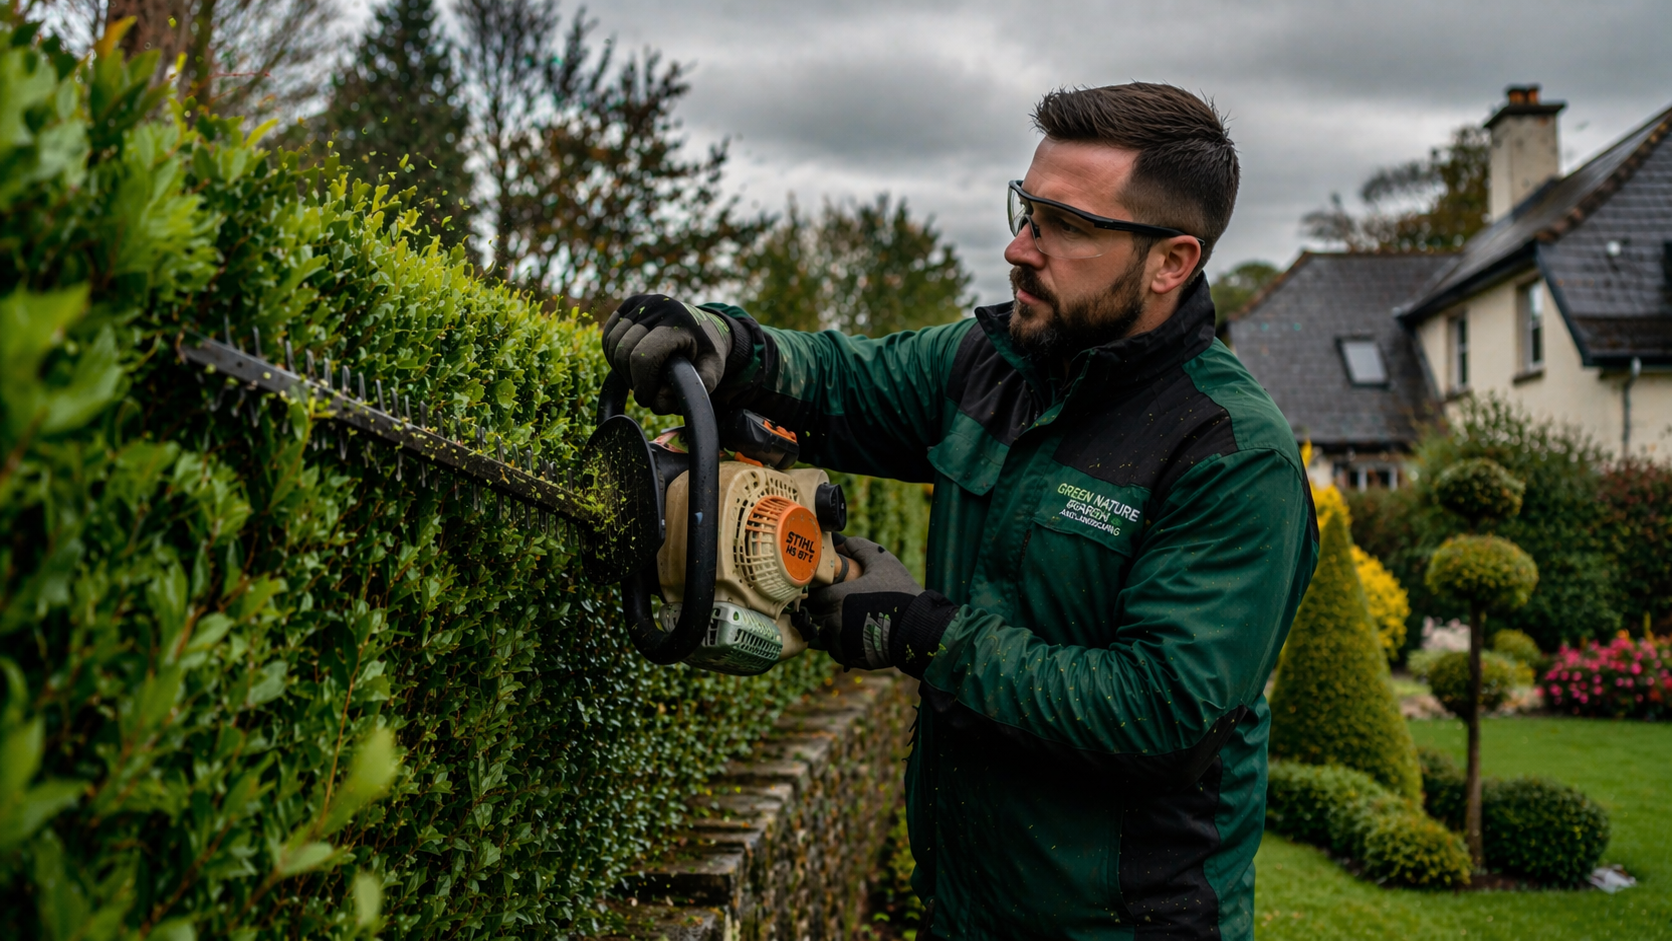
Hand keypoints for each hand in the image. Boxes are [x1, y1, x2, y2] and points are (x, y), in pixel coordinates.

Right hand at [603, 294, 738, 412]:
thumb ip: (690, 391)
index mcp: (678, 322)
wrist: (705, 325)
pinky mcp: (629, 304)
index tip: (647, 399)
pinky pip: (608, 336)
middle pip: (624, 352)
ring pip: (612, 345)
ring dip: (621, 368)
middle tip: (646, 391)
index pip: (644, 357)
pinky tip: (631, 364)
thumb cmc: (705, 352)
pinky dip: (614, 355)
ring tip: (641, 378)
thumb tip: (656, 402)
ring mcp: (641, 303)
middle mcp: (657, 306)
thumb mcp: (711, 373)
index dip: (641, 384)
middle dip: (631, 379)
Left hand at [805, 537, 945, 672]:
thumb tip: (841, 541)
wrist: (920, 628)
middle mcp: (834, 620)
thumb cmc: (901, 593)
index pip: (815, 594)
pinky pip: (834, 649)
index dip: (823, 591)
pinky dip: (841, 643)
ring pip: (823, 632)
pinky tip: (858, 635)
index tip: (834, 589)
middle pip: (817, 613)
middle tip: (844, 604)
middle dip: (827, 608)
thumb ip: (860, 548)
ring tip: (852, 621)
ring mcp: (840, 641)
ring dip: (832, 626)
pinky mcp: (848, 657)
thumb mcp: (883, 562)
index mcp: (838, 597)